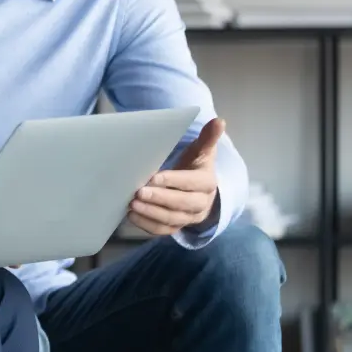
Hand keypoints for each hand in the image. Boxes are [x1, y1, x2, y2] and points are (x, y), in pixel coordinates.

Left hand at [128, 117, 224, 236]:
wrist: (199, 190)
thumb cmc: (195, 166)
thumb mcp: (202, 151)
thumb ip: (208, 138)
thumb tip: (219, 121)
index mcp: (207, 183)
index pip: (191, 183)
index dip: (173, 181)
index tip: (153, 177)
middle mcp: (201, 203)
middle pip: (181, 204)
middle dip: (159, 199)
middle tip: (138, 192)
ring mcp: (189, 218)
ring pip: (171, 219)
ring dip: (151, 213)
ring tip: (132, 204)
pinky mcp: (177, 227)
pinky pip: (163, 231)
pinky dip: (148, 225)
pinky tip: (133, 215)